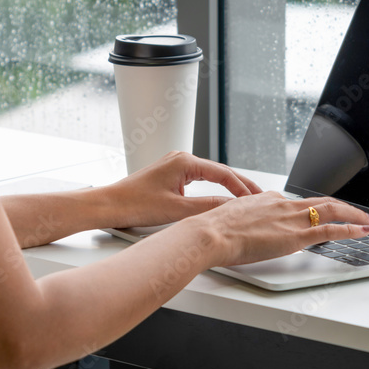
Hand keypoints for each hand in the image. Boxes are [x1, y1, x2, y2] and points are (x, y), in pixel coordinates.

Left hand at [105, 151, 262, 227]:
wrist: (109, 205)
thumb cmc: (135, 204)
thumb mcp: (177, 210)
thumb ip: (207, 208)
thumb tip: (231, 208)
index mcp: (184, 161)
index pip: (223, 173)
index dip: (242, 187)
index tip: (255, 199)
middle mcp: (181, 158)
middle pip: (219, 171)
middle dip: (239, 185)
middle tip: (259, 197)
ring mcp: (174, 165)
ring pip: (209, 175)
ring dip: (226, 186)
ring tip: (244, 199)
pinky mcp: (169, 175)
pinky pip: (197, 179)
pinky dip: (211, 188)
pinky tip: (219, 199)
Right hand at [193, 192, 368, 266]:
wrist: (211, 233)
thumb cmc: (214, 230)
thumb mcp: (231, 218)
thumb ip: (244, 221)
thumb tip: (242, 230)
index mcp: (267, 200)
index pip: (297, 203)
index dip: (315, 208)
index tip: (325, 213)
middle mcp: (283, 205)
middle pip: (322, 202)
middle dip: (345, 208)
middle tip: (361, 214)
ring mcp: (291, 219)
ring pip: (332, 211)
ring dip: (354, 216)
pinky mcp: (295, 236)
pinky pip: (330, 230)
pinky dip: (350, 230)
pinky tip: (362, 232)